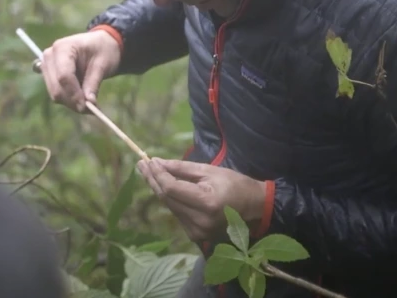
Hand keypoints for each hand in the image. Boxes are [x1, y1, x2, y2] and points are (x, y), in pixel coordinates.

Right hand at [40, 30, 120, 112]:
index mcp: (62, 48)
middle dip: (73, 101)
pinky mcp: (49, 76)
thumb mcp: (102, 64)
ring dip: (71, 103)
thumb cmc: (102, 50)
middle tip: (91, 110)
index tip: (87, 106)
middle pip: (56, 87)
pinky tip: (82, 99)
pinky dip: (69, 100)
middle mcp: (49, 56)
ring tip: (90, 104)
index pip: (63, 76)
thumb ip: (93, 83)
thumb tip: (88, 104)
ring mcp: (46, 66)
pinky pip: (57, 94)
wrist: (99, 45)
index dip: (74, 94)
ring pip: (55, 94)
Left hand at [137, 158, 267, 242]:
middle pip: (167, 199)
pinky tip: (162, 187)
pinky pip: (177, 214)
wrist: (255, 208)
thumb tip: (157, 163)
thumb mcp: (209, 171)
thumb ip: (181, 169)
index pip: (172, 189)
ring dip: (158, 189)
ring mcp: (198, 231)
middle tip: (141, 164)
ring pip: (170, 206)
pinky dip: (170, 200)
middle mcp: (200, 221)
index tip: (148, 161)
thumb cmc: (235, 184)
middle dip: (153, 180)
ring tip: (149, 172)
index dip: (158, 175)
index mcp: (206, 203)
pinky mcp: (196, 235)